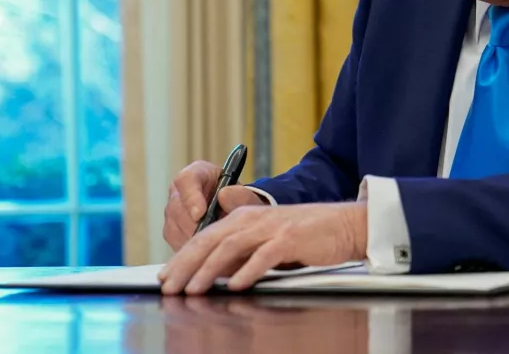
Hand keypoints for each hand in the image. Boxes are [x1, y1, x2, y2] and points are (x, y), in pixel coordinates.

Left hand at [158, 202, 367, 294]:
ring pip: (231, 247)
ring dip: (208, 270)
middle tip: (169, 288)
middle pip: (211, 240)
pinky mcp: (291, 238)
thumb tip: (213, 274)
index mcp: (244, 218)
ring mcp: (272, 228)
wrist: (343, 225)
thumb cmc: (304, 237)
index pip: (204, 237)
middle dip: (185, 266)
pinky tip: (237, 286)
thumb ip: (240, 253)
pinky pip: (264, 255)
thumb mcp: (265, 241)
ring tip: (193, 290)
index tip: (165, 278)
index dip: (181, 258)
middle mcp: (253, 219)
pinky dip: (248, 271)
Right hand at [163, 161, 263, 250]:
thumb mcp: (247, 197)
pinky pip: (175, 243)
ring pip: (174, 229)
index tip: (200, 214)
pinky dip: (190, 251)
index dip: (191, 197)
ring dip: (192, 240)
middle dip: (193, 226)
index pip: (186, 180)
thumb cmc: (241, 203)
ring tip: (213, 247)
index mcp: (198, 174)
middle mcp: (180, 192)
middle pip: (176, 208)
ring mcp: (173, 212)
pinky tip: (206, 254)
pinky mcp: (172, 232)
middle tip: (211, 239)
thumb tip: (224, 195)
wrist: (238, 217)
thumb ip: (242, 196)